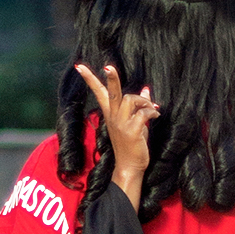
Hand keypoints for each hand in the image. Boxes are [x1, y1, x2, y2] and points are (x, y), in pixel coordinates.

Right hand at [75, 62, 158, 207]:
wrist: (130, 167)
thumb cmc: (132, 145)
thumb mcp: (135, 122)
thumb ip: (139, 105)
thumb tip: (146, 89)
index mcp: (110, 114)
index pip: (98, 93)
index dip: (89, 79)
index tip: (78, 66)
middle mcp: (113, 117)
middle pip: (111, 92)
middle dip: (111, 79)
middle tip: (108, 67)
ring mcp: (121, 123)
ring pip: (131, 99)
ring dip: (144, 101)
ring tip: (152, 108)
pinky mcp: (131, 130)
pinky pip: (144, 112)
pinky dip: (152, 111)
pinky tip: (156, 114)